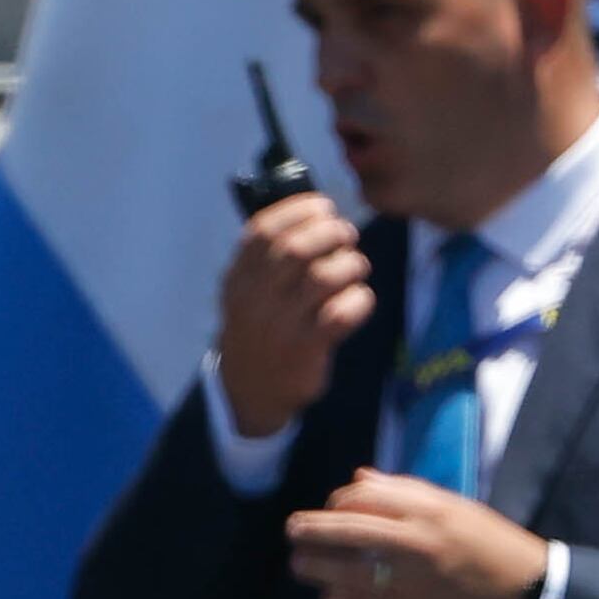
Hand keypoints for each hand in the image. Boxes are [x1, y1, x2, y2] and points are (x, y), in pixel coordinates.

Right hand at [213, 188, 373, 442]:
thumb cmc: (260, 327)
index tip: (324, 208)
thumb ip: (271, 256)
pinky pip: (342, 314)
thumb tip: (322, 212)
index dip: (300, 209)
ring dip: (351, 265)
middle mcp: (253, 301)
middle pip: (296, 249)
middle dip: (332, 233)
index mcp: (237, 280)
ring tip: (355, 269)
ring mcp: (278, 327)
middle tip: (346, 238)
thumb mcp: (249, 291)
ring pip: (324, 278)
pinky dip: (360, 301)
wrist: (250, 390)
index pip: (262, 232)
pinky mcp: (304, 350)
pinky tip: (358, 301)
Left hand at [287, 470, 550, 598]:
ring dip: (316, 567)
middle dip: (313, 530)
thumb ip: (407, 493)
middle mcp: (418, 542)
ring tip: (301, 564)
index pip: (367, 496)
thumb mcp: (458, 509)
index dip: (340, 500)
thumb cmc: (492, 546)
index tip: (330, 506)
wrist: (526, 595)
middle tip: (293, 531)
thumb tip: (359, 477)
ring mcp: (411, 581)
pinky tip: (331, 598)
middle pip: (349, 531)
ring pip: (347, 573)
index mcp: (432, 511)